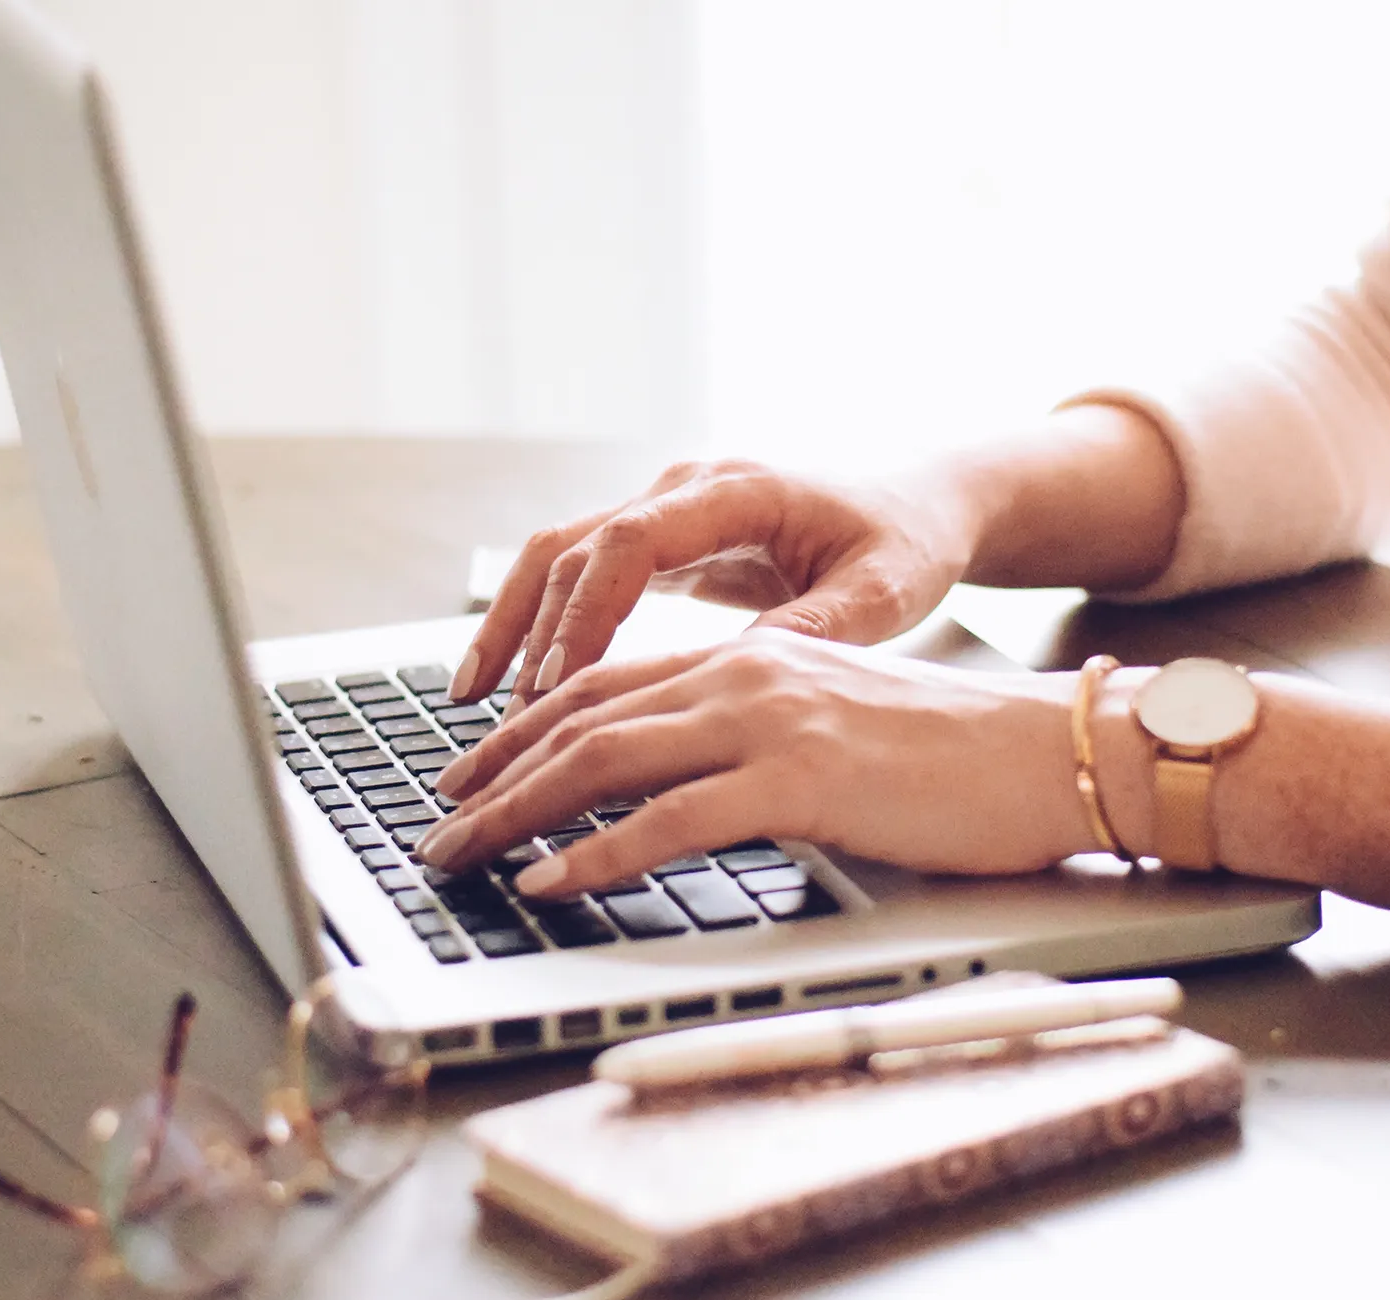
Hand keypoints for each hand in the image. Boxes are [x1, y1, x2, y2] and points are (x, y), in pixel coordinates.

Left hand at [414, 629, 1095, 896]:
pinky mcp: (802, 780)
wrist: (1049, 752)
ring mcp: (772, 721)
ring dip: (516, 813)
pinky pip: (670, 819)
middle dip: (494, 775)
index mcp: (755, 657)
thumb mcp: (839, 731)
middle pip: (583, 716)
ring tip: (460, 860)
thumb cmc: (958, 759)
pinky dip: (596, 854)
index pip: (608, 684)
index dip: (525, 730)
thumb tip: (693, 797)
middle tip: (439, 828)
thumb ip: (762, 746)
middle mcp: (749, 672)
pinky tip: (551, 884)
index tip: (473, 775)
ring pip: (605, 758)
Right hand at [446, 459, 976, 712]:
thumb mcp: (882, 592)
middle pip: (574, 548)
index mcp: (739, 490)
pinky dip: (542, 628)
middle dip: (529, 632)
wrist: (916, 508)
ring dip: (515, 627)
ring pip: (559, 560)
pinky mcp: (663, 545)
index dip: (587, 613)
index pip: (631, 541)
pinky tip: (516, 691)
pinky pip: (581, 580)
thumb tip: (737, 678)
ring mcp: (668, 513)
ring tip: (473, 704)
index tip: (561, 684)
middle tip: (504, 719)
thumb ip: (814, 629)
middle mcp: (688, 490)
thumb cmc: (906, 542)